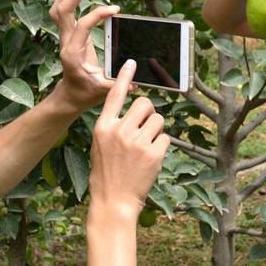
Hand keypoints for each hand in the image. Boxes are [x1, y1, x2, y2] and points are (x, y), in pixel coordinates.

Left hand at [50, 0, 122, 111]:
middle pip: (63, 12)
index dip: (98, 14)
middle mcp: (65, 43)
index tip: (115, 9)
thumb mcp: (104, 90)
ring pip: (58, 10)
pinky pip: (60, 13)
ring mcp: (64, 38)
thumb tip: (136, 80)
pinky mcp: (67, 35)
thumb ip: (118, 83)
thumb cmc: (88, 92)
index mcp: (73, 54)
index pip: (83, 25)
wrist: (71, 95)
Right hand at [89, 60, 169, 217]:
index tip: (132, 63)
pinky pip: (165, 138)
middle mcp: (120, 130)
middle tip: (145, 127)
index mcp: (103, 126)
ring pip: (158, 120)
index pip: (115, 94)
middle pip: (145, 104)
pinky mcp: (153, 153)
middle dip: (149, 113)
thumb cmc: (106, 174)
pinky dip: (161, 146)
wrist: (113, 202)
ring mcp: (137, 142)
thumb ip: (113, 126)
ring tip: (145, 148)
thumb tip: (132, 111)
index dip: (124, 77)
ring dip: (156, 131)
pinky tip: (150, 159)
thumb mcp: (100, 145)